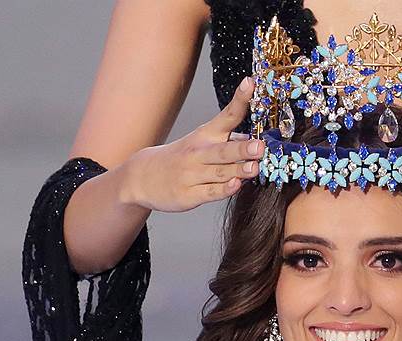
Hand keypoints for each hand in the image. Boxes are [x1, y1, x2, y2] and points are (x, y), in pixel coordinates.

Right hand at [119, 76, 265, 212]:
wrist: (142, 177)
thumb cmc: (180, 158)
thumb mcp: (201, 141)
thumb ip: (229, 140)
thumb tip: (255, 138)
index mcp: (205, 135)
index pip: (226, 115)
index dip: (240, 100)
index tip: (250, 84)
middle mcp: (199, 153)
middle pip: (224, 150)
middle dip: (242, 148)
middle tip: (259, 146)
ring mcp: (193, 174)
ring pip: (220, 172)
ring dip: (238, 170)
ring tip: (255, 167)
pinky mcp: (190, 195)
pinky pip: (210, 192)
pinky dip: (223, 190)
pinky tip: (236, 185)